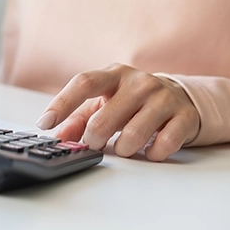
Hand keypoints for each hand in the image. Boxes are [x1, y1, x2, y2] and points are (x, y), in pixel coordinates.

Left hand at [35, 63, 199, 161]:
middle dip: (94, 137)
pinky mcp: (184, 116)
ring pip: (134, 133)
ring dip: (123, 149)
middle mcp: (139, 82)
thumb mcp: (104, 103)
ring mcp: (164, 97)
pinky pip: (164, 143)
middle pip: (106, 115)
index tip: (45, 123)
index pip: (84, 83)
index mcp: (114, 74)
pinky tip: (149, 151)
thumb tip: (59, 137)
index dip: (62, 104)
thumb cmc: (133, 102)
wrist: (181, 98)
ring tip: (123, 148)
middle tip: (93, 144)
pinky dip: (152, 154)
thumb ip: (78, 119)